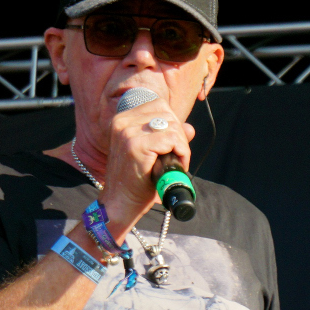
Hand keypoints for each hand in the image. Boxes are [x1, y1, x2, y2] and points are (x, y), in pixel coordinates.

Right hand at [102, 96, 195, 222]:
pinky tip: (177, 165)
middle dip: (179, 135)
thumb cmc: (135, 180)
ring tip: (175, 162)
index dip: (172, 124)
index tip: (172, 144)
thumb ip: (169, 137)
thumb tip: (190, 128)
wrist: (119, 203)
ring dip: (181, 146)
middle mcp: (123, 122)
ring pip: (172, 126)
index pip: (159, 105)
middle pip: (168, 114)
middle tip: (176, 156)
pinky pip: (172, 139)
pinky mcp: (136, 146)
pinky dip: (182, 153)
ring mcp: (128, 133)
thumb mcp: (152, 154)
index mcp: (123, 119)